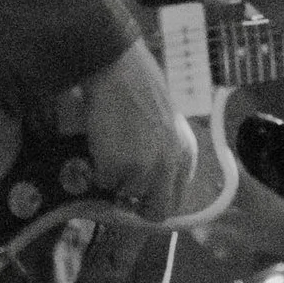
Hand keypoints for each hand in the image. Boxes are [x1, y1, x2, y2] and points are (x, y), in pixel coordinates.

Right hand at [82, 38, 198, 219]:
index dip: (155, 203)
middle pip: (157, 212)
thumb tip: (147, 188)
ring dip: (115, 179)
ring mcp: (144, 169)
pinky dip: (98, 170)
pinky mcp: (119, 168)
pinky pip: (103, 183)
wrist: (119, 71)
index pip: (176, 201)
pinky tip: (102, 144)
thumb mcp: (166, 126)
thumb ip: (165, 157)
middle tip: (121, 192)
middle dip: (137, 207)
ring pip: (125, 194)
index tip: (140, 202)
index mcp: (185, 154)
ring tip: (111, 148)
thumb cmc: (139, 90)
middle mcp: (170, 166)